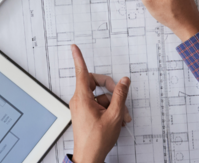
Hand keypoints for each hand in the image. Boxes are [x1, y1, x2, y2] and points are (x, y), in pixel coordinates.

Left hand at [70, 45, 130, 162]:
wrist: (89, 157)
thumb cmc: (97, 140)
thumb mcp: (114, 115)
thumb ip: (120, 95)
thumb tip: (124, 81)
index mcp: (82, 98)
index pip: (81, 73)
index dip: (79, 58)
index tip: (74, 47)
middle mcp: (79, 101)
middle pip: (96, 84)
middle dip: (112, 90)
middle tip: (121, 98)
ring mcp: (82, 107)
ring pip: (101, 96)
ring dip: (114, 104)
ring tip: (122, 117)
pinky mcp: (85, 114)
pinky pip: (99, 105)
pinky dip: (109, 110)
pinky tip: (118, 120)